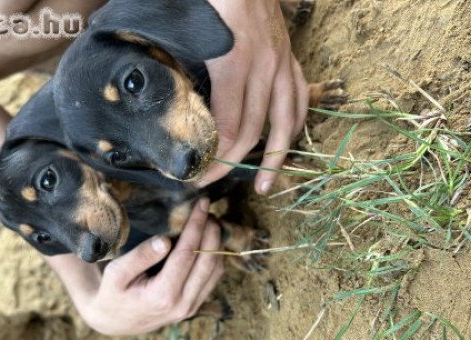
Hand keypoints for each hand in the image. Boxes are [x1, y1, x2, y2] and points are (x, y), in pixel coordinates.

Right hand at [63, 199, 223, 335]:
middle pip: (208, 261)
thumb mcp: (116, 273)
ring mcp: (191, 308)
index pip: (187, 254)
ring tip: (209, 220)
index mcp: (162, 296)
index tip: (201, 204)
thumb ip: (140, 257)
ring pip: (215, 270)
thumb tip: (165, 240)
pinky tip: (207, 239)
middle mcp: (182, 304)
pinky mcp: (194, 306)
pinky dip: (214, 256)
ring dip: (216, 243)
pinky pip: (213, 278)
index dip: (196, 226)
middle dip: (211, 231)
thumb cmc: (112, 293)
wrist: (115, 321)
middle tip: (207, 208)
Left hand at [200, 0, 308, 193]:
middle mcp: (265, 67)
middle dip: (231, 164)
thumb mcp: (186, 23)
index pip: (229, 127)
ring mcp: (282, 62)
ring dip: (274, 158)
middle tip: (210, 182)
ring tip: (265, 185)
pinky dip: (295, 124)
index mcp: (234, 61)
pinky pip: (300, 98)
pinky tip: (288, 142)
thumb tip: (170, 104)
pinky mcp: (290, 57)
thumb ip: (181, 64)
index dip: (214, 159)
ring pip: (285, 122)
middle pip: (253, 131)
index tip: (195, 177)